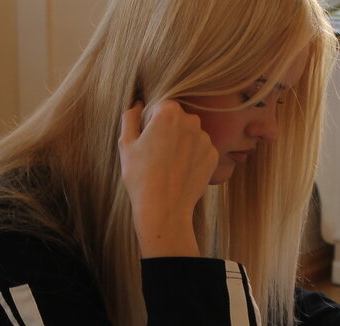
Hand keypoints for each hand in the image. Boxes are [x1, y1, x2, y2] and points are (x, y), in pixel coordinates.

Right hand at [118, 100, 217, 257]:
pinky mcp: (213, 156)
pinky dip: (192, 158)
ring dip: (182, 143)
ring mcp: (205, 138)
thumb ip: (130, 117)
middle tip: (157, 154)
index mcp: (168, 112)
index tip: (147, 138)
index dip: (153, 120)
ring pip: (191, 134)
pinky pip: (201, 150)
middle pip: (179, 119)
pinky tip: (180, 172)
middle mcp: (191, 120)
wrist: (164, 208)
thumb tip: (138, 104)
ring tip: (169, 166)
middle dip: (169, 130)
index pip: (162, 106)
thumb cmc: (140, 176)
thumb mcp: (126, 144)